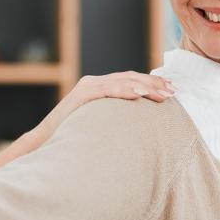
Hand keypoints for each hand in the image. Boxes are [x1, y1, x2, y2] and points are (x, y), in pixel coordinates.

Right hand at [36, 72, 175, 136]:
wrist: (46, 142)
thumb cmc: (73, 137)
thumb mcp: (101, 125)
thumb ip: (117, 119)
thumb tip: (141, 128)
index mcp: (100, 88)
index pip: (131, 80)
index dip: (153, 82)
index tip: (172, 89)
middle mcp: (94, 83)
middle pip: (130, 77)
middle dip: (154, 83)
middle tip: (174, 91)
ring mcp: (87, 87)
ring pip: (121, 81)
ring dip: (145, 86)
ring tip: (162, 94)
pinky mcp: (81, 95)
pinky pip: (106, 90)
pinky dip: (124, 90)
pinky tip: (139, 95)